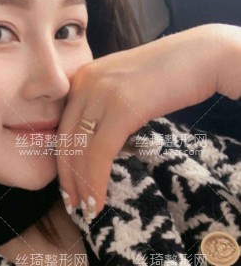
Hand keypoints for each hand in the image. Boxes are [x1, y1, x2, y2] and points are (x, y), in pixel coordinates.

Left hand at [56, 24, 240, 220]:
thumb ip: (104, 107)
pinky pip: (99, 153)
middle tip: (72, 205)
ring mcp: (101, 93)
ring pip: (79, 150)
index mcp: (82, 78)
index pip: (62, 127)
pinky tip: (99, 200)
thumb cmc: (170, 74)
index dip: (62, 161)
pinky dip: (96, 181)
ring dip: (81, 186)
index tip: (68, 186)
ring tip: (87, 209)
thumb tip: (96, 141)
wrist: (204, 56)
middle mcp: (84, 82)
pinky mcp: (121, 107)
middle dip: (67, 178)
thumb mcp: (125, 87)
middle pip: (65, 140)